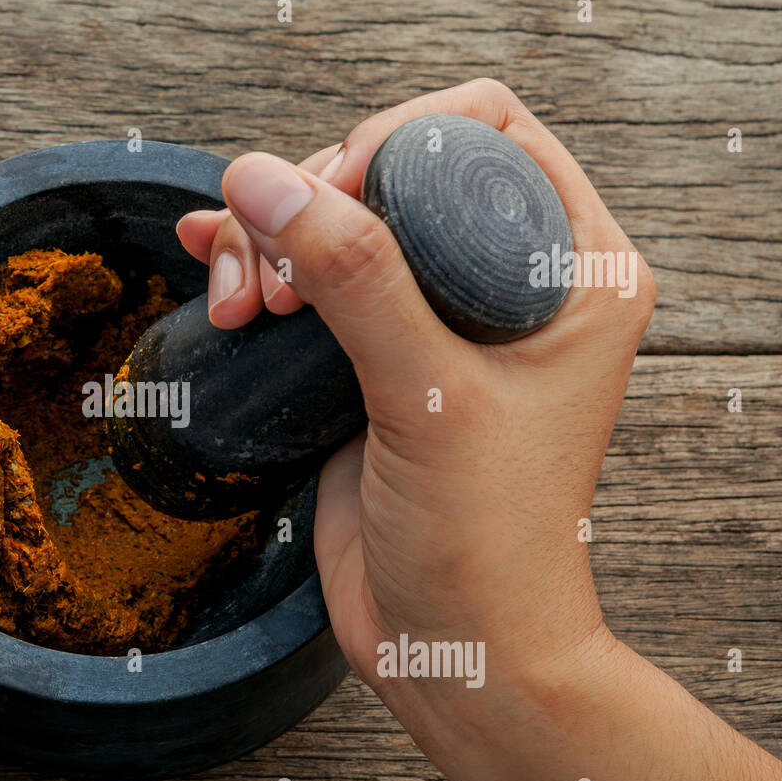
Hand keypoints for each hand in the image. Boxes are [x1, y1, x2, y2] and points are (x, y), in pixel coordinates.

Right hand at [180, 79, 653, 681]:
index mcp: (571, 270)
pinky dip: (255, 264)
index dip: (396, 139)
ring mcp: (433, 320)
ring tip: (239, 306)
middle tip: (273, 280)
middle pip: (394, 169)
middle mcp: (505, 282)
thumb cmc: (485, 541)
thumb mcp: (428, 398)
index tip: (330, 194)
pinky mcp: (373, 359)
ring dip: (270, 240)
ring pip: (338, 220)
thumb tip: (264, 179)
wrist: (452, 649)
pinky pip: (308, 279)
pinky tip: (210, 265)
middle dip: (313, 202)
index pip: (487, 131)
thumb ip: (356, 280)